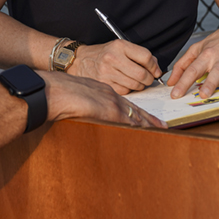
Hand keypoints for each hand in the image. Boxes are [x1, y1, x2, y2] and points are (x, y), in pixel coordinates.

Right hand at [42, 71, 165, 128]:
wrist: (55, 90)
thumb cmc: (60, 92)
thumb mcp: (77, 93)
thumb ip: (86, 100)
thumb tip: (87, 110)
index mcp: (103, 89)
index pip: (125, 101)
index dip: (138, 110)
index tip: (147, 117)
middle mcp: (110, 93)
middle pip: (134, 107)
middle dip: (148, 117)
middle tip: (162, 125)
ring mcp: (110, 101)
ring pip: (134, 112)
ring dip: (148, 122)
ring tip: (161, 129)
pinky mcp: (108, 109)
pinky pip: (127, 118)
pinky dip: (138, 124)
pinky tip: (147, 129)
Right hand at [68, 40, 161, 94]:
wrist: (80, 61)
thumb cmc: (104, 54)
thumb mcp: (120, 47)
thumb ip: (139, 55)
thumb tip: (156, 68)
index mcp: (120, 46)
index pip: (146, 57)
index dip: (154, 66)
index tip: (156, 70)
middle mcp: (113, 58)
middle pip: (142, 74)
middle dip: (149, 79)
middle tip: (148, 79)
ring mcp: (108, 72)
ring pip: (135, 85)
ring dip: (140, 86)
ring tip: (137, 81)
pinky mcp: (104, 84)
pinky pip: (125, 91)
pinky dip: (129, 89)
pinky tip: (125, 84)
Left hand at [167, 16, 218, 98]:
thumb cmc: (218, 42)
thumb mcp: (198, 48)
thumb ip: (183, 64)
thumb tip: (170, 81)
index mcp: (206, 55)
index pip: (192, 70)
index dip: (183, 82)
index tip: (175, 94)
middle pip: (214, 71)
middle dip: (209, 83)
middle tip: (203, 95)